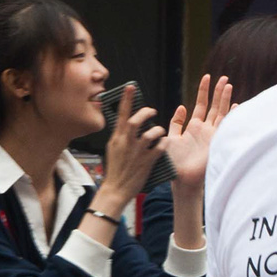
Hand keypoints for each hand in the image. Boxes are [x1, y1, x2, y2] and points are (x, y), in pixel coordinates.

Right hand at [99, 85, 165, 204]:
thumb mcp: (112, 149)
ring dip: (158, 130)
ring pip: (151, 133)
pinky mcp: (147, 161)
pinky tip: (163, 145)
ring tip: (159, 133)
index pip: (121, 114)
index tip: (131, 87)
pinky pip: (160, 147)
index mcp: (116, 138)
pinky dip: (163, 144)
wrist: (116, 189)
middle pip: (137, 120)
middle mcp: (126, 143)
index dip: (126, 99)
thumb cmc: (115, 169)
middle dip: (146, 112)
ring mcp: (137, 152)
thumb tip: (125, 123)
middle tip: (152, 111)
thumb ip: (119, 136)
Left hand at [162, 74, 232, 193]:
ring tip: (228, 85)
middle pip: (214, 106)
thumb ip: (176, 123)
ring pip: (221, 112)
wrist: (181, 178)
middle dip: (218, 91)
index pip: (200, 104)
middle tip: (224, 77)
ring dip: (225, 99)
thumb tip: (181, 107)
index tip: (206, 77)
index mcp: (193, 127)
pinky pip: (225, 125)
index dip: (203, 91)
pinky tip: (236, 105)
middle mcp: (205, 129)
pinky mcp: (217, 141)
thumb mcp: (170, 138)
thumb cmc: (174, 162)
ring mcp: (212, 135)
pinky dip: (231, 115)